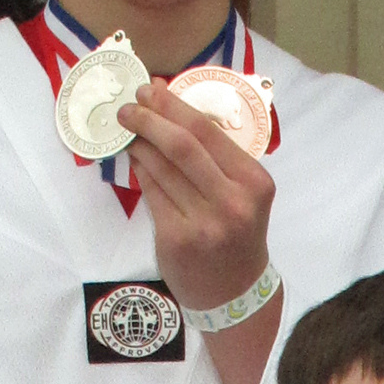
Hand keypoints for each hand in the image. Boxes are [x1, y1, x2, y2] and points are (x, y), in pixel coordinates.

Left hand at [122, 82, 275, 312]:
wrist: (235, 292)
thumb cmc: (238, 235)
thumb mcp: (245, 196)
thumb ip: (218, 159)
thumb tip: (174, 111)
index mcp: (255, 183)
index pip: (209, 132)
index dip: (174, 106)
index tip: (151, 90)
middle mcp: (233, 202)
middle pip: (182, 145)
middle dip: (150, 118)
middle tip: (129, 106)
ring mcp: (204, 222)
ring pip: (160, 167)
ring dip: (139, 143)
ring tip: (128, 130)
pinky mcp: (176, 238)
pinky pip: (151, 193)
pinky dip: (140, 170)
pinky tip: (135, 160)